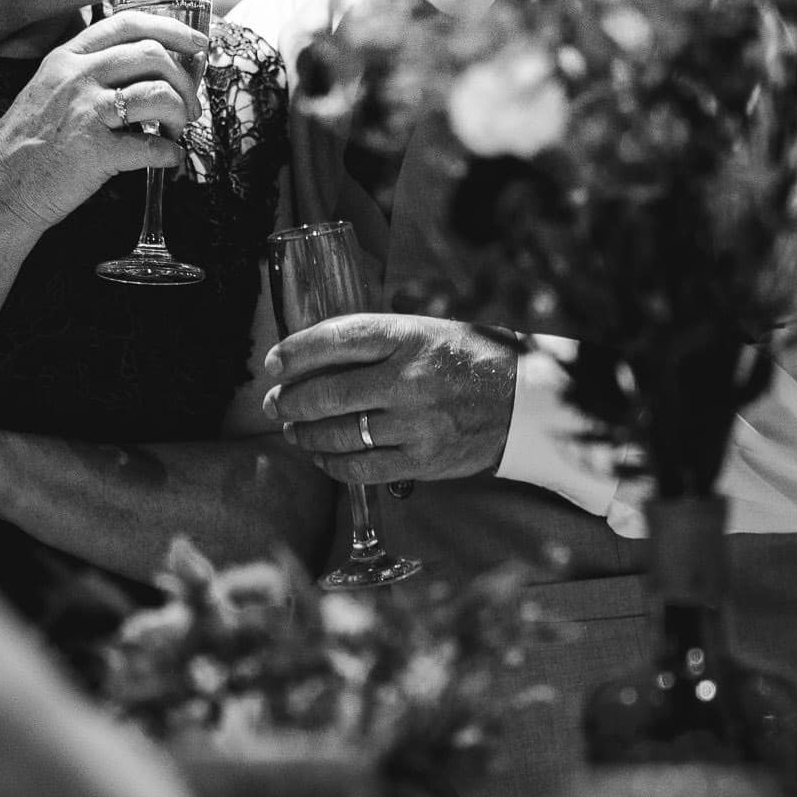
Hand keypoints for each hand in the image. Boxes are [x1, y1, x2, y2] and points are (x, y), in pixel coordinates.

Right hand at [0, 11, 207, 234]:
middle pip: (153, 54)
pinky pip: (152, 146)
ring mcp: (85, 112)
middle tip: (189, 106)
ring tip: (177, 131)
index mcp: (68, 57)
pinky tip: (168, 159)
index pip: (128, 23)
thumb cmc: (30, 143)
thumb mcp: (51, 90)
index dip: (172, 29)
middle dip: (184, 80)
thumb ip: (93, 73)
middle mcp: (77, 76)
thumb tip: (153, 70)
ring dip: (182, 114)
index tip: (198, 45)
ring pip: (158, 94)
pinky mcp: (94, 152)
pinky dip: (171, 154)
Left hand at [263, 314, 515, 485]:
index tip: (274, 363)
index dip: (296, 352)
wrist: (523, 400)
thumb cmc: (467, 359)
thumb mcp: (427, 328)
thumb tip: (312, 350)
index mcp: (409, 336)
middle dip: (290, 401)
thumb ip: (377, 336)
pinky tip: (322, 457)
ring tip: (294, 431)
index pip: (337, 338)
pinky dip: (333, 464)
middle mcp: (409, 378)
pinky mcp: (422, 460)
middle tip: (275, 404)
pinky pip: (361, 468)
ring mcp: (415, 423)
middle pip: (328, 393)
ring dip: (305, 435)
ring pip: (339, 435)